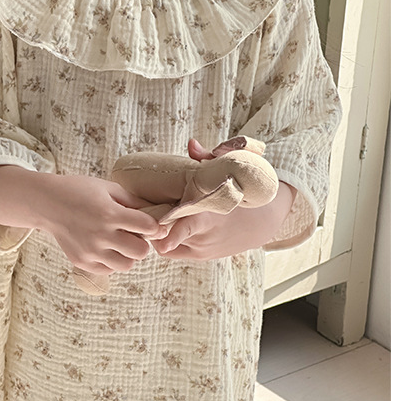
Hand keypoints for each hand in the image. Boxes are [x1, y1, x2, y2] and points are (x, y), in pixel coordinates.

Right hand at [0, 166, 166, 275]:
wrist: (47, 203)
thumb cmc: (79, 190)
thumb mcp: (108, 188)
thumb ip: (134, 201)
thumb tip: (158, 214)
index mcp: (109, 214)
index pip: (148, 227)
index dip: (153, 225)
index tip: (149, 223)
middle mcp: (100, 235)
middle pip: (141, 252)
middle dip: (142, 242)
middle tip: (133, 233)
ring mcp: (90, 252)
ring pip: (126, 265)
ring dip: (128, 254)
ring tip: (119, 241)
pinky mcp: (82, 263)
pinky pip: (108, 270)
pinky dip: (111, 261)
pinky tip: (105, 247)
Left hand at [150, 138, 295, 259]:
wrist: (263, 221)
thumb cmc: (241, 190)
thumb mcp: (230, 170)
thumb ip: (207, 158)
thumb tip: (191, 144)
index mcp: (210, 216)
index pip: (188, 228)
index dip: (172, 233)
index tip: (158, 235)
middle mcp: (205, 237)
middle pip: (168, 238)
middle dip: (151, 227)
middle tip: (137, 210)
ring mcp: (202, 249)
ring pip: (166, 246)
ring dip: (156, 233)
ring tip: (148, 213)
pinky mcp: (200, 256)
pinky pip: (173, 251)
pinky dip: (163, 240)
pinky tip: (161, 222)